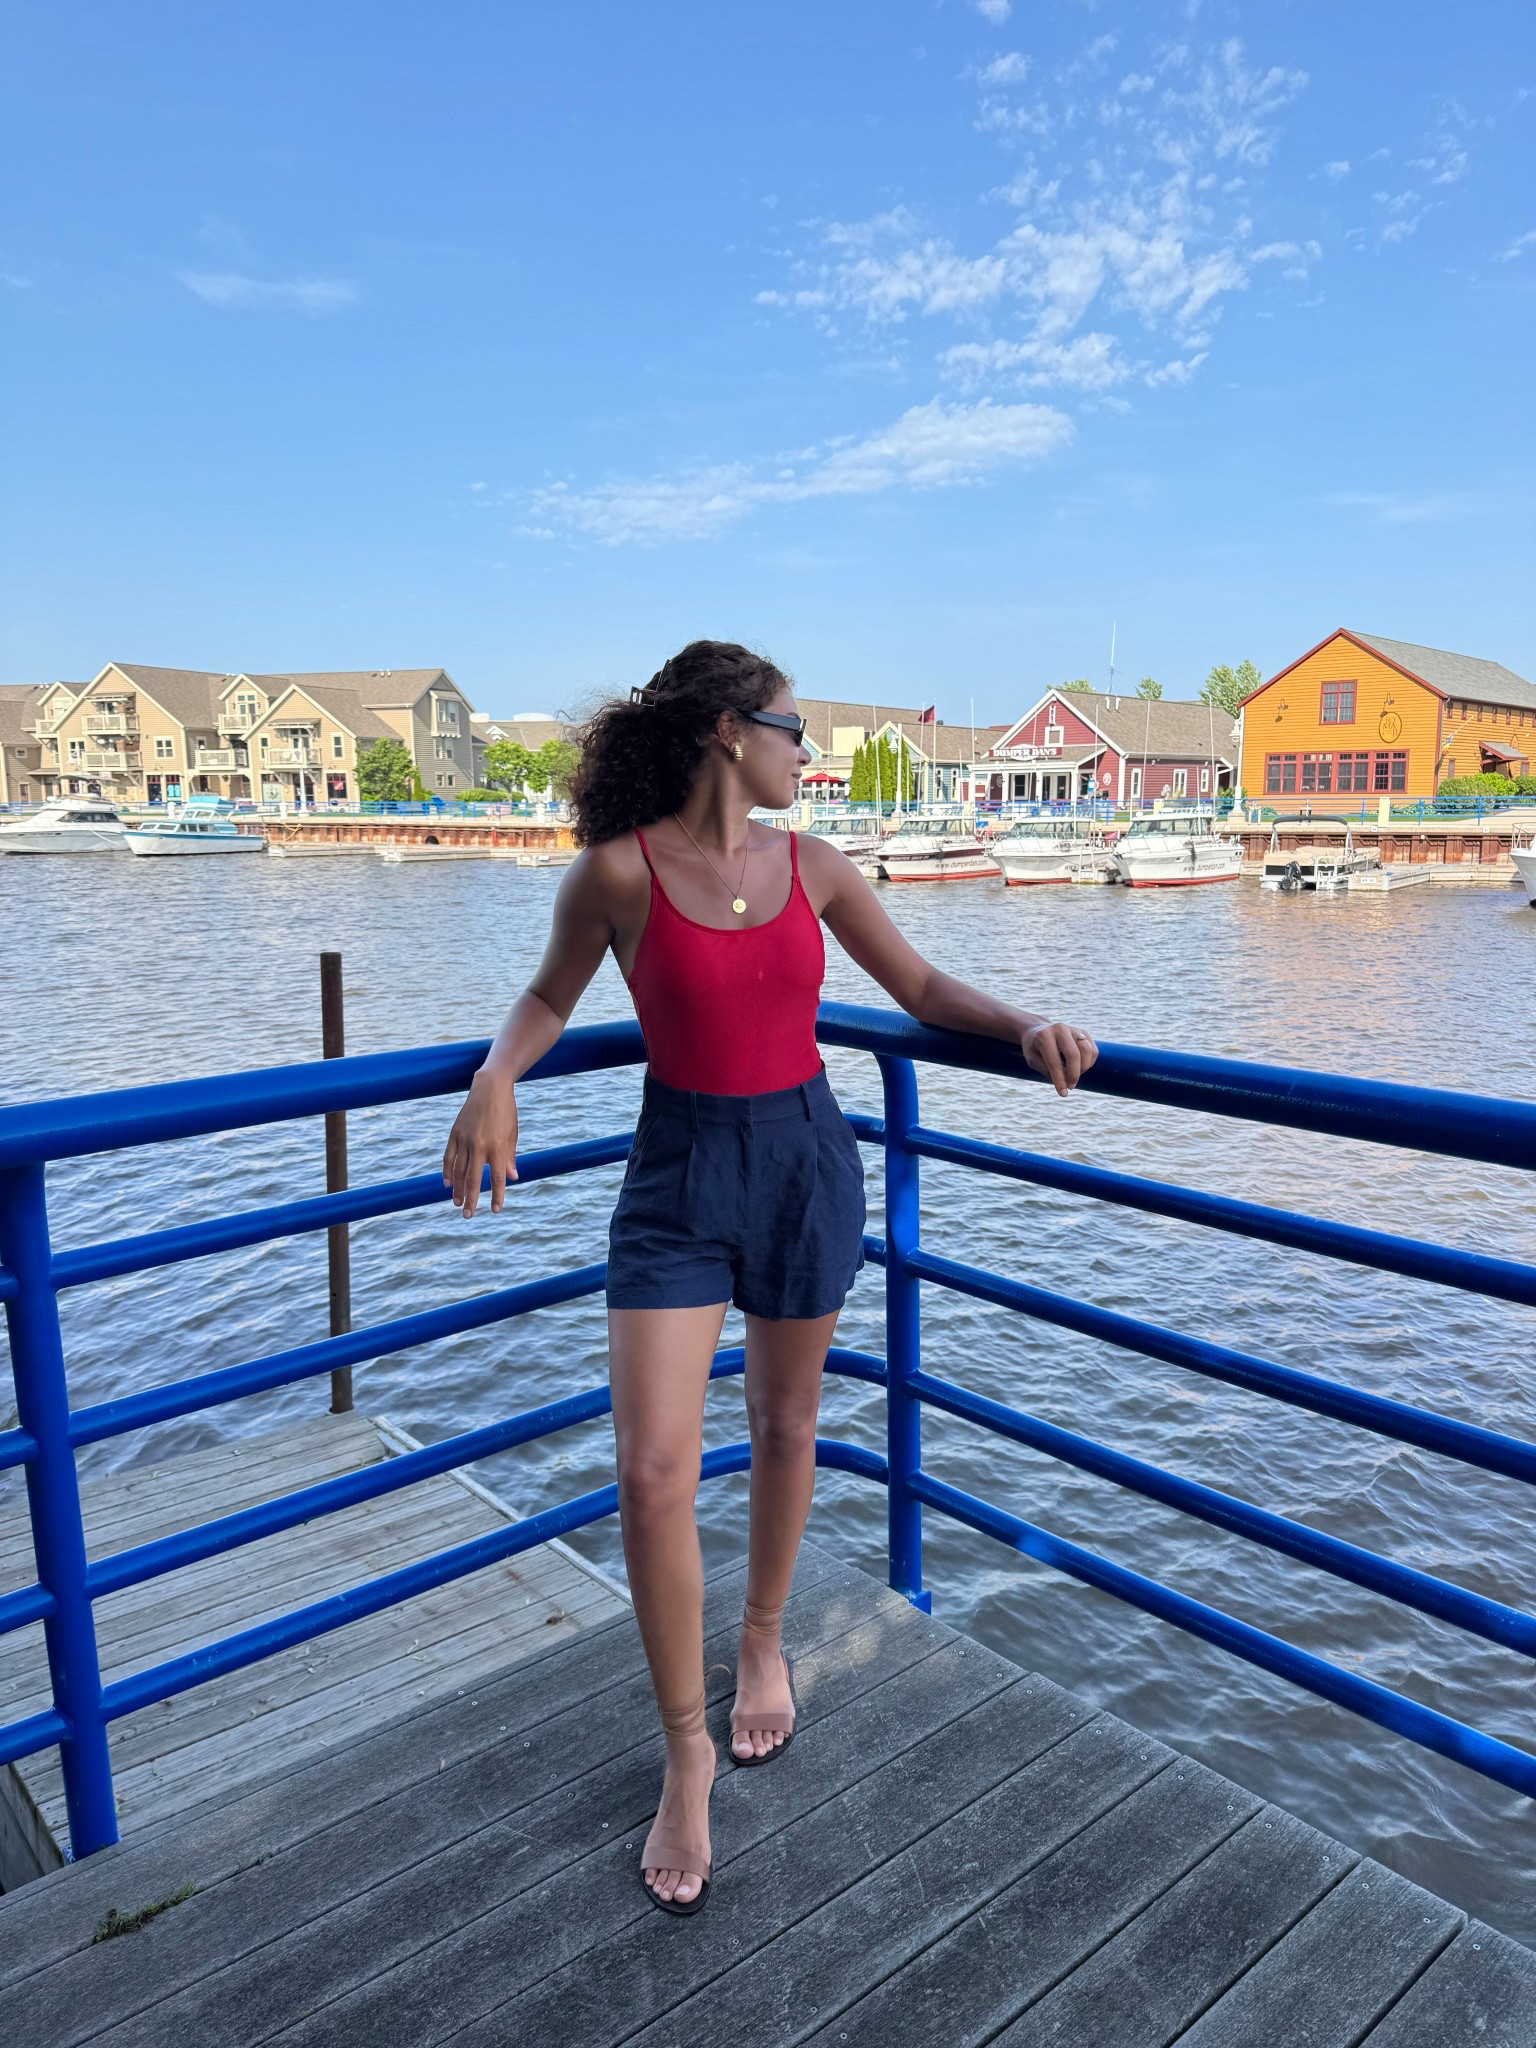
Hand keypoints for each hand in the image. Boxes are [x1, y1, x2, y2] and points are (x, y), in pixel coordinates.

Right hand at [442, 1069, 519, 1216]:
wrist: (490, 1086)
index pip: (497, 1178)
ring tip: (457, 1203)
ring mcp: (465, 1139)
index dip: (497, 1195)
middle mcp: (480, 1145)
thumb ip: (510, 1157)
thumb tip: (511, 1177)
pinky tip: (448, 1183)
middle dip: (471, 1199)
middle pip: (474, 1179)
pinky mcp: (455, 1133)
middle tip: (468, 1215)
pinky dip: (448, 1171)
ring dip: (458, 1189)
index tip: (496, 1210)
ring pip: (459, 1170)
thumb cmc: (506, 1111)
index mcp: (498, 1146)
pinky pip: (449, 1156)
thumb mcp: (513, 1133)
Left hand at [1021, 1020, 1097, 1097]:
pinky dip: (1090, 1062)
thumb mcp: (1032, 1060)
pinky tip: (1080, 1067)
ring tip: (1074, 1076)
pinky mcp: (1083, 1032)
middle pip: (1074, 1054)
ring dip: (1083, 1068)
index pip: (1054, 1061)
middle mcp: (1060, 1029)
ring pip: (1087, 1050)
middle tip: (1071, 1086)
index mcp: (1044, 1036)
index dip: (1059, 1080)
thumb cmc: (1035, 1048)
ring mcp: (1073, 1029)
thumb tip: (1065, 1082)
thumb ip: (1047, 1070)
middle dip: (1074, 1075)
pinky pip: (1093, 1049)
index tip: (1063, 1093)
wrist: (1038, 1030)